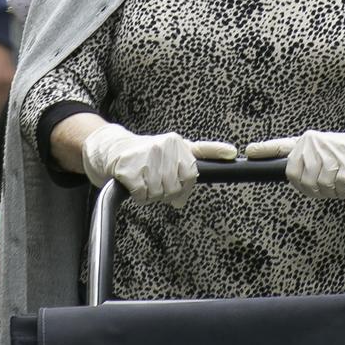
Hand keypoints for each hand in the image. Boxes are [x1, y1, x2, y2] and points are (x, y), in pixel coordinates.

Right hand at [81, 123, 235, 206]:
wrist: (111, 148)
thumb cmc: (144, 155)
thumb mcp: (167, 155)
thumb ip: (182, 173)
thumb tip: (181, 200)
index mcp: (177, 143)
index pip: (199, 153)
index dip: (217, 152)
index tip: (232, 153)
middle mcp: (165, 147)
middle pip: (178, 186)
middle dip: (167, 191)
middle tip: (156, 181)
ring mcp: (148, 156)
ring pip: (161, 193)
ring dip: (152, 194)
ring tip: (144, 179)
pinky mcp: (132, 168)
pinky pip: (144, 195)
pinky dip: (139, 195)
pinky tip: (134, 182)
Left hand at [244, 128, 344, 198]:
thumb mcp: (321, 153)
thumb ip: (304, 162)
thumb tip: (288, 174)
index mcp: (306, 141)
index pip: (281, 146)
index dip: (264, 150)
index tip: (249, 151)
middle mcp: (315, 142)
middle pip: (301, 180)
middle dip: (314, 190)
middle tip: (328, 184)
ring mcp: (331, 151)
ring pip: (319, 186)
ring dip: (331, 191)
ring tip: (339, 181)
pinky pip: (336, 187)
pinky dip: (343, 191)